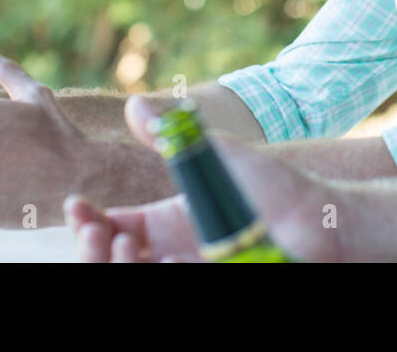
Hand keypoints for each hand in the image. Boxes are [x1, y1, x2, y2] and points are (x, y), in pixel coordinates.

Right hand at [67, 96, 340, 261]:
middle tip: (98, 231)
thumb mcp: (216, 157)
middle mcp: (173, 253)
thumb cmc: (271, 187)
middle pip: (112, 260)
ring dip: (118, 267)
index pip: (111, 226)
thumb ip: (174, 136)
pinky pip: (167, 291)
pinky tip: (163, 265)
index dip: (87, 222)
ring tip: (128, 246)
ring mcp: (190, 272)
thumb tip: (134, 104)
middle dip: (93, 249)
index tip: (77, 206)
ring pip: (134, 280)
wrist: (318, 220)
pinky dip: (157, 278)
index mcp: (167, 223)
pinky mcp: (212, 286)